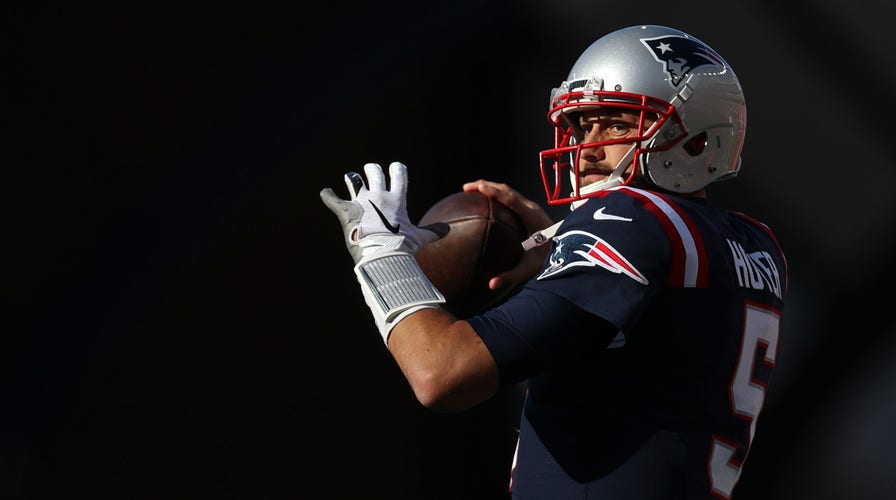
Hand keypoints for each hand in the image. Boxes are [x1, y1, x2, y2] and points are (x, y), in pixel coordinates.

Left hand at [320, 162, 447, 263]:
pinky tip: (326, 192)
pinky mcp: (344, 211)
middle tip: (371, 170)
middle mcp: (378, 195)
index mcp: (396, 199)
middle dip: (372, 170)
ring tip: (351, 177)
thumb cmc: (402, 246)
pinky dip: (328, 195)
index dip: (397, 169)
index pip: (399, 175)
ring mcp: (360, 202)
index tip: (395, 167)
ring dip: (352, 178)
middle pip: (374, 172)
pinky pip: (332, 198)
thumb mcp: (420, 238)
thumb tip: (447, 229)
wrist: (382, 254)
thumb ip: (433, 231)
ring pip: (354, 180)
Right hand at [462, 179, 553, 290]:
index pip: (511, 199)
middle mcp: (531, 208)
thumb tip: (491, 284)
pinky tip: (484, 204)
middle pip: (506, 190)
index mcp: (532, 217)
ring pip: (507, 192)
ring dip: (490, 188)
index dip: (494, 191)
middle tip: (466, 188)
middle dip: (486, 185)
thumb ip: (511, 276)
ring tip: (471, 191)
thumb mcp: (530, 268)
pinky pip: (509, 200)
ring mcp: (530, 208)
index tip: (479, 186)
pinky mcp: (528, 211)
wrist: (568, 252)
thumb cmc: (549, 260)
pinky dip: (496, 197)